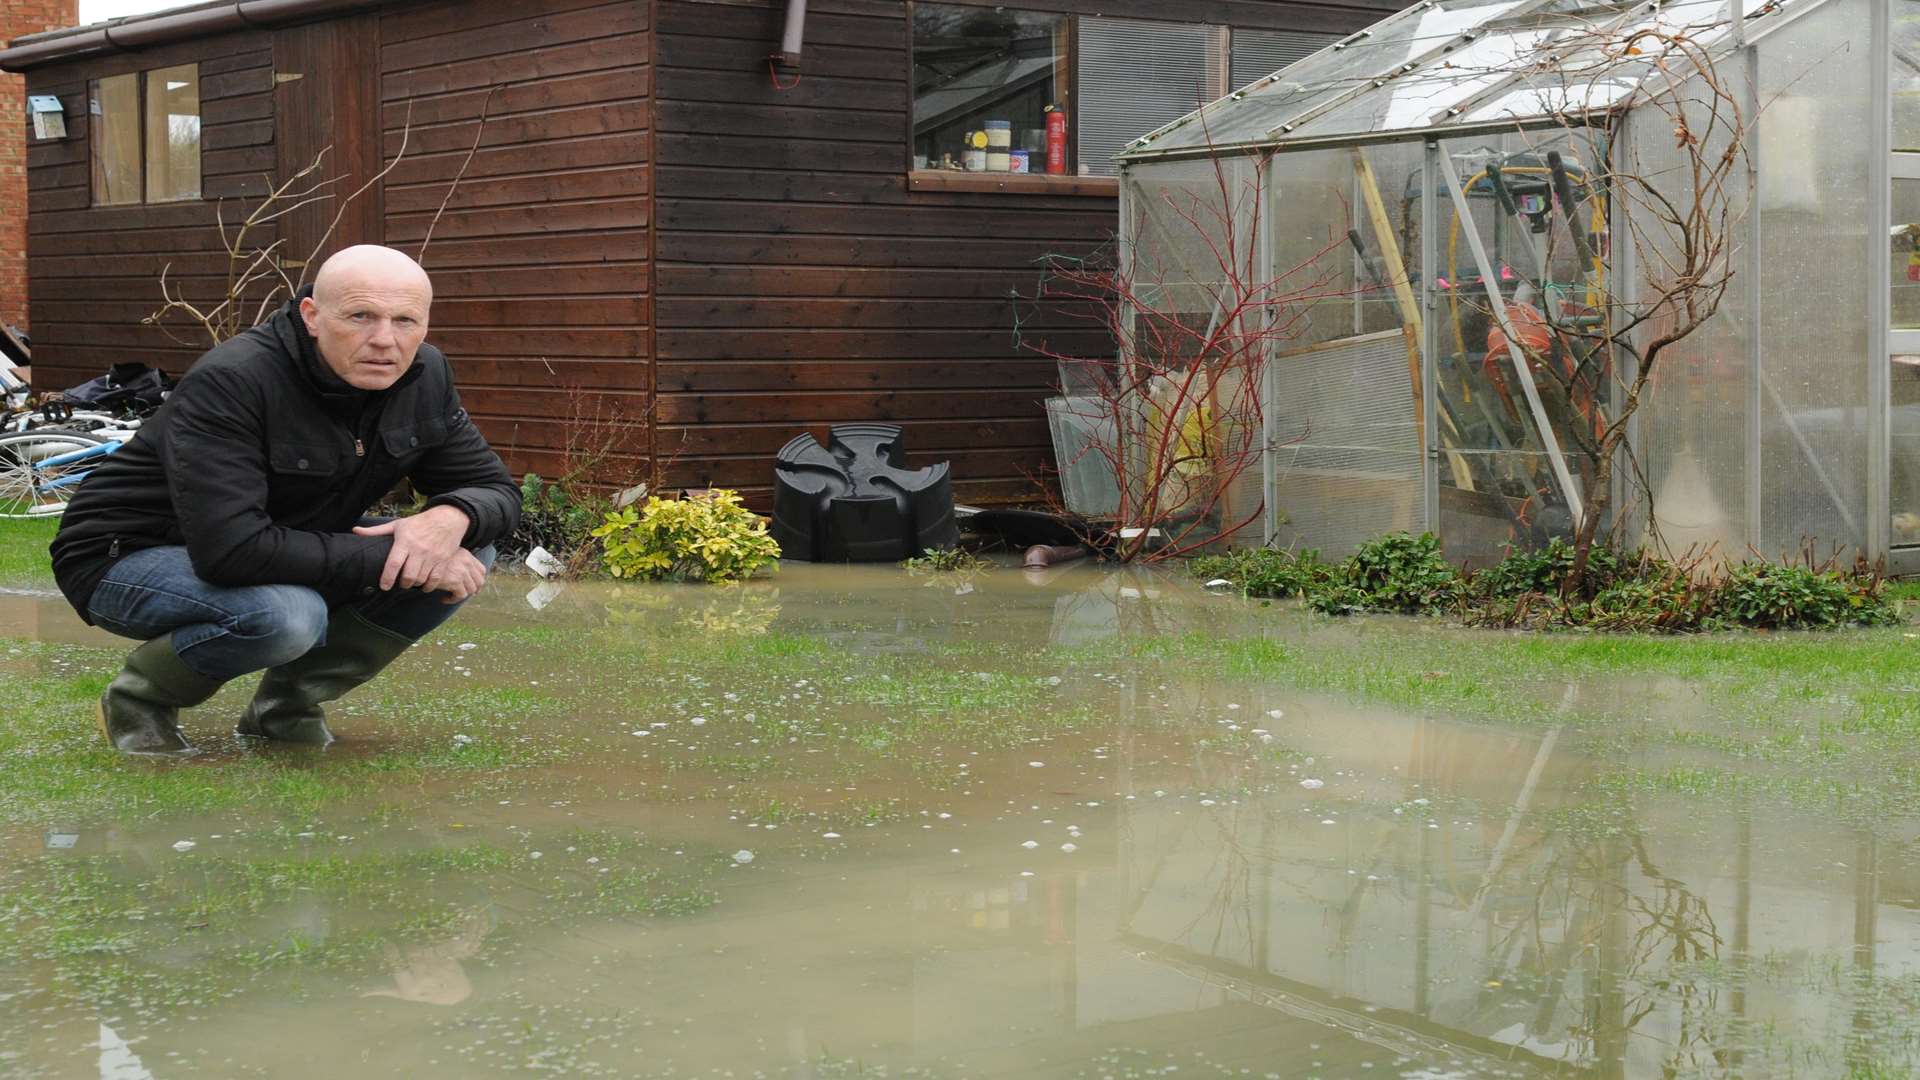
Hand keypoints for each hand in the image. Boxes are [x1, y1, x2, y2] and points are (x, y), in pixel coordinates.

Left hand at [354, 505, 470, 590]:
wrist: (448, 518)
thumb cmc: (419, 522)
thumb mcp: (397, 524)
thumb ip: (376, 531)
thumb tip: (355, 531)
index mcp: (405, 540)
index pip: (394, 563)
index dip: (387, 577)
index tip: (384, 586)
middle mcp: (419, 549)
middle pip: (408, 575)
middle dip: (402, 584)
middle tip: (399, 584)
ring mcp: (433, 556)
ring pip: (421, 579)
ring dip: (414, 585)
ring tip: (411, 583)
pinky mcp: (443, 560)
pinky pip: (435, 579)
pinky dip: (429, 586)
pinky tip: (424, 585)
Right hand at [422, 548, 488, 603]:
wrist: (419, 558)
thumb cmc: (428, 555)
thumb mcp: (444, 553)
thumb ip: (453, 560)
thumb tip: (456, 572)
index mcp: (466, 555)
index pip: (481, 570)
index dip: (478, 580)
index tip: (472, 587)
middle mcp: (467, 563)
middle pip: (479, 581)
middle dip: (473, 590)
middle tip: (462, 595)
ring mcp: (462, 572)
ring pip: (471, 590)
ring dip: (462, 596)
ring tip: (450, 597)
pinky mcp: (455, 581)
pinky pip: (461, 596)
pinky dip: (453, 600)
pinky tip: (443, 599)